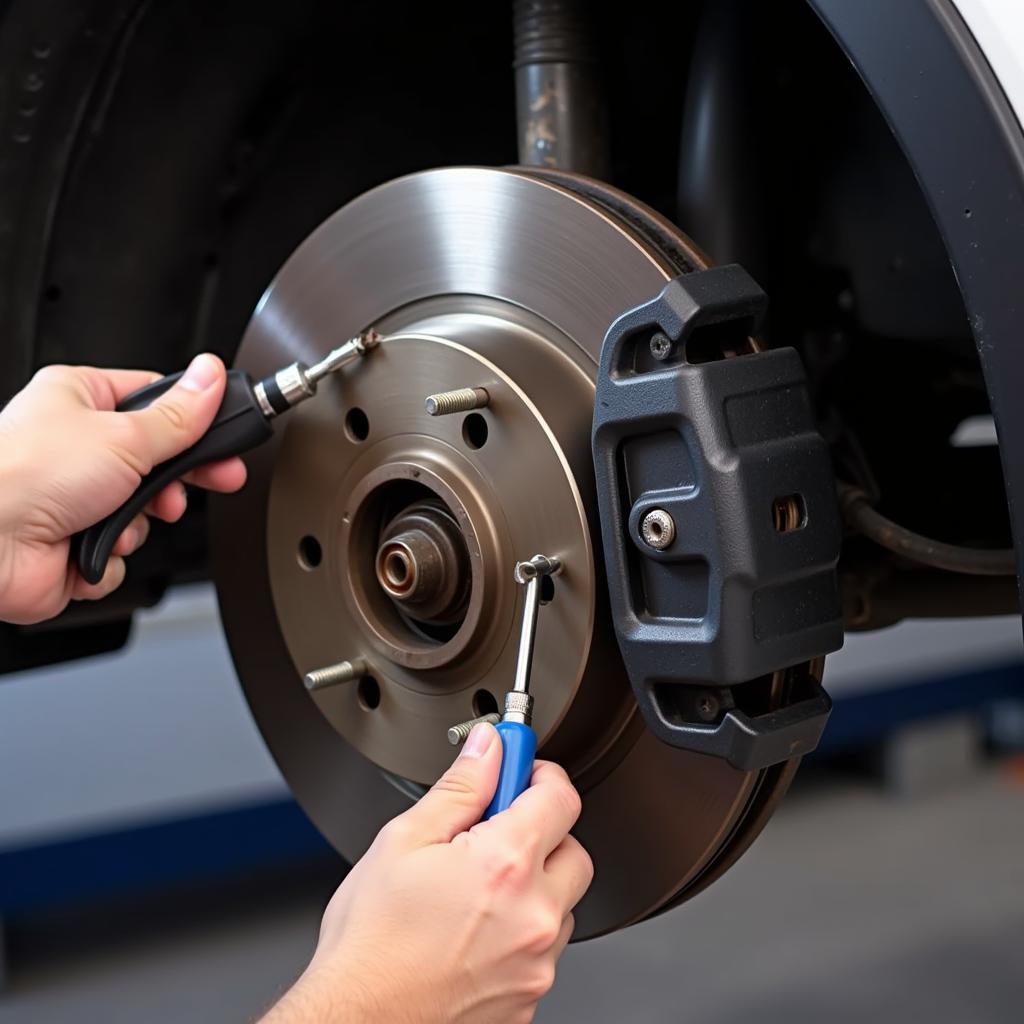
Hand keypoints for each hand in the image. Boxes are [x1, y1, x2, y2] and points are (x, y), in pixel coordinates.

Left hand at [0, 354, 246, 623]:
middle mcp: (74, 446)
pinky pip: (119, 552)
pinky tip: (87, 545)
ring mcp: (73, 497)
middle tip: (212, 481)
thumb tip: (210, 376)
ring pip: (142, 511)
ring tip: (117, 520)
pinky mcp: (72, 543)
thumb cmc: (24, 474)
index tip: (228, 437)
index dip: (198, 422)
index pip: (157, 401)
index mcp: (80, 399)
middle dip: (175, 482)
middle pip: (156, 461)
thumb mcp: (124, 434)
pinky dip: (110, 555)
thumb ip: (179, 414)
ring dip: (137, 523)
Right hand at [263, 724, 592, 1023]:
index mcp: (506, 865)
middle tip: (494, 832)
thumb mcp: (404, 840)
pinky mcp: (530, 997)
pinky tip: (475, 929)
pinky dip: (521, 930)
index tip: (521, 770)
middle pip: (573, 850)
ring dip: (534, 885)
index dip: (539, 773)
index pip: (561, 796)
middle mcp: (534, 915)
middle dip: (541, 832)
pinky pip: (543, 948)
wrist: (359, 1020)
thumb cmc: (372, 941)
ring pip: (561, 902)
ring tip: (475, 890)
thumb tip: (487, 748)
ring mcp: (536, 962)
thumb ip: (460, 786)